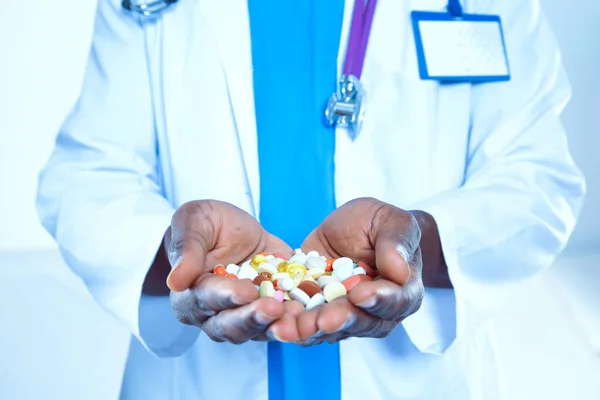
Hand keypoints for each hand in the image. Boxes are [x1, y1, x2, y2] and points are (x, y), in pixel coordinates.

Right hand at [165, 200, 302, 343]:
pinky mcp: (268, 311)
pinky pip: (280, 322)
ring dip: (274, 324)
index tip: (245, 291)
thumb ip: (186, 248)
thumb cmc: (204, 224)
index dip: (226, 296)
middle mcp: (213, 313)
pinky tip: (307, 312)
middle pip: (230, 325)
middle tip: (273, 308)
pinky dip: (293, 320)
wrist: (230, 229)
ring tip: (293, 314)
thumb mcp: (193, 221)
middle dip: (252, 317)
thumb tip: (176, 280)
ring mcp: (242, 315)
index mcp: (189, 294)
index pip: (205, 299)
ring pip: (255, 330)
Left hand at [297, 197, 423, 344]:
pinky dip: (293, 325)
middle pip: (362, 322)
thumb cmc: (378, 223)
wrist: (350, 227)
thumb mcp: (391, 221)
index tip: (360, 295)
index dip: (378, 300)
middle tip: (323, 320)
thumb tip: (400, 270)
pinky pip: (307, 323)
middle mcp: (377, 311)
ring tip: (295, 327)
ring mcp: (348, 316)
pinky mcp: (320, 313)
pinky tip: (278, 324)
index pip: (395, 301)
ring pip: (333, 329)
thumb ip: (397, 242)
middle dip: (340, 320)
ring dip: (313, 330)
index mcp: (403, 291)